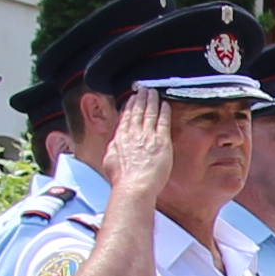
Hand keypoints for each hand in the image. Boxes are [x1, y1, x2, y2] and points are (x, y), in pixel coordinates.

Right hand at [101, 90, 173, 209]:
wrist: (134, 186)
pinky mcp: (161, 141)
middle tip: (142, 89)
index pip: (125, 118)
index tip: (131, 99)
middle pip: (137, 111)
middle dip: (140, 98)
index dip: (129, 106)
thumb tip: (114, 144)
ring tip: (153, 92)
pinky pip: (163, 121)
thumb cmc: (122, 180)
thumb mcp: (110, 160)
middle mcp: (133, 134)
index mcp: (120, 138)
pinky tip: (165, 105)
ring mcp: (148, 136)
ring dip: (151, 100)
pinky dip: (164, 111)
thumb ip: (113, 149)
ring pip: (150, 112)